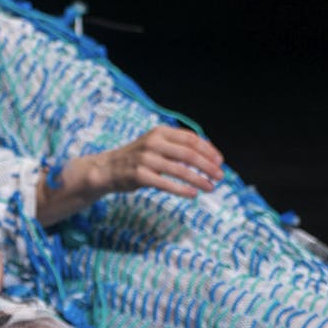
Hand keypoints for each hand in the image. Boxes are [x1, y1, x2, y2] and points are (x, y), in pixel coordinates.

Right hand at [86, 126, 223, 198]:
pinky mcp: (140, 176)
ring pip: (180, 170)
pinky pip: (166, 184)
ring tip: (211, 187)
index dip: (208, 150)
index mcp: (160, 132)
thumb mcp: (156, 144)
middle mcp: (153, 143)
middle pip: (189, 154)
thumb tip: (207, 154)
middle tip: (220, 176)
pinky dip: (182, 190)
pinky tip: (193, 194)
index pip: (190, 139)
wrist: (107, 169)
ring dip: (199, 180)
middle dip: (208, 166)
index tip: (219, 161)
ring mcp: (146, 159)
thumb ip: (177, 146)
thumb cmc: (137, 158)